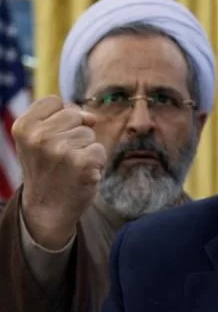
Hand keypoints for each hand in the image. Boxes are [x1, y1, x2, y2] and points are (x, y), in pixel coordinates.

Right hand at [12, 96, 110, 248]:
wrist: (48, 210)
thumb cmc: (47, 171)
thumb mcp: (37, 141)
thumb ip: (58, 119)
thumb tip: (92, 116)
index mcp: (24, 126)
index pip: (55, 101)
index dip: (61, 118)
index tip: (53, 138)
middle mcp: (40, 136)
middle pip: (75, 115)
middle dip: (74, 133)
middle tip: (61, 157)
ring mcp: (61, 149)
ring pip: (89, 133)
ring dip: (85, 149)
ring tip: (70, 167)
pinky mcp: (83, 162)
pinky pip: (100, 149)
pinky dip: (96, 162)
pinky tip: (82, 174)